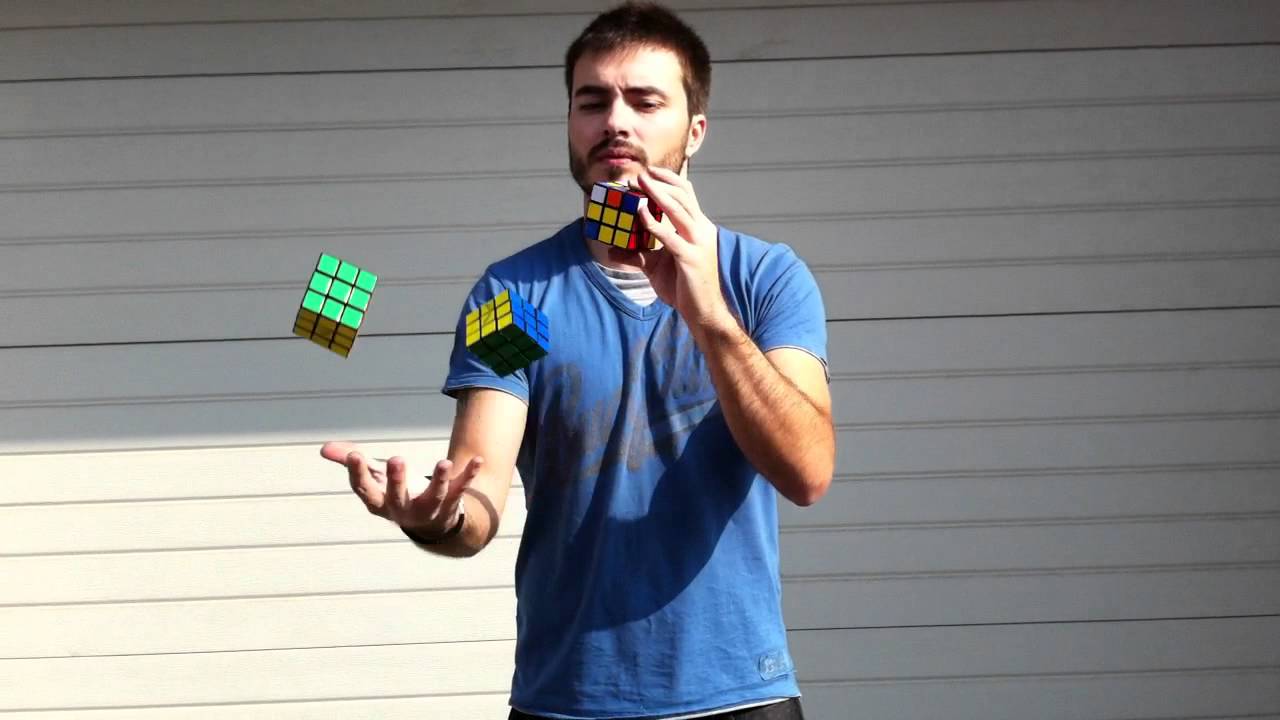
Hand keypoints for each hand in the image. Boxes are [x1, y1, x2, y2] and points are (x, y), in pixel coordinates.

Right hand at [320, 441, 482, 535]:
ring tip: (443, 462)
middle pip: (398, 498)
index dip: (357, 475)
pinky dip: (469, 475)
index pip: (365, 491)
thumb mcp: (374, 481)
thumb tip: (324, 448)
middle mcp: (403, 510)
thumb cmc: (397, 496)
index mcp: (380, 504)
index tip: (354, 455)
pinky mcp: (451, 504)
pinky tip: (476, 460)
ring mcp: (429, 509)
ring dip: (438, 480)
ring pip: (434, 497)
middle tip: (396, 459)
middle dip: (396, 480)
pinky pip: (461, 489)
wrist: (433, 525)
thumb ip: (353, 463)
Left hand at [630, 167, 734, 335]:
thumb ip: (637, 255)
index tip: (650, 171)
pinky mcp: (691, 259)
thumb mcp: (657, 268)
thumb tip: (612, 249)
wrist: (704, 313)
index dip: (670, 180)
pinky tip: (641, 215)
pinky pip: (671, 237)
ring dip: (658, 195)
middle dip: (661, 183)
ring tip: (640, 184)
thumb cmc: (684, 288)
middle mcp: (701, 231)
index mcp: (698, 228)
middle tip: (640, 175)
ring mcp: (698, 244)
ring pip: (679, 211)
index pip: (687, 195)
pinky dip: (655, 224)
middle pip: (683, 197)